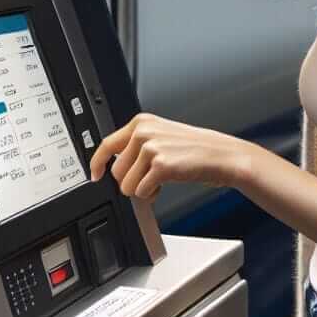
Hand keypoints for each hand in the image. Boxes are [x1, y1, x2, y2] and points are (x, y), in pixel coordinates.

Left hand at [89, 112, 248, 199]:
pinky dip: (152, 194)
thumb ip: (137, 145)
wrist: (221, 156)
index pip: (107, 144)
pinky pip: (141, 192)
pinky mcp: (160, 165)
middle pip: (116, 171)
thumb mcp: (162, 136)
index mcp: (142, 122)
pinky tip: (166, 184)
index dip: (97, 163)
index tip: (96, 175)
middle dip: (130, 181)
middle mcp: (144, 132)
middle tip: (150, 178)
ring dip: (141, 189)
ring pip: (125, 184)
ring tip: (159, 180)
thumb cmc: (194, 150)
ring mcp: (152, 147)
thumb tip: (113, 164)